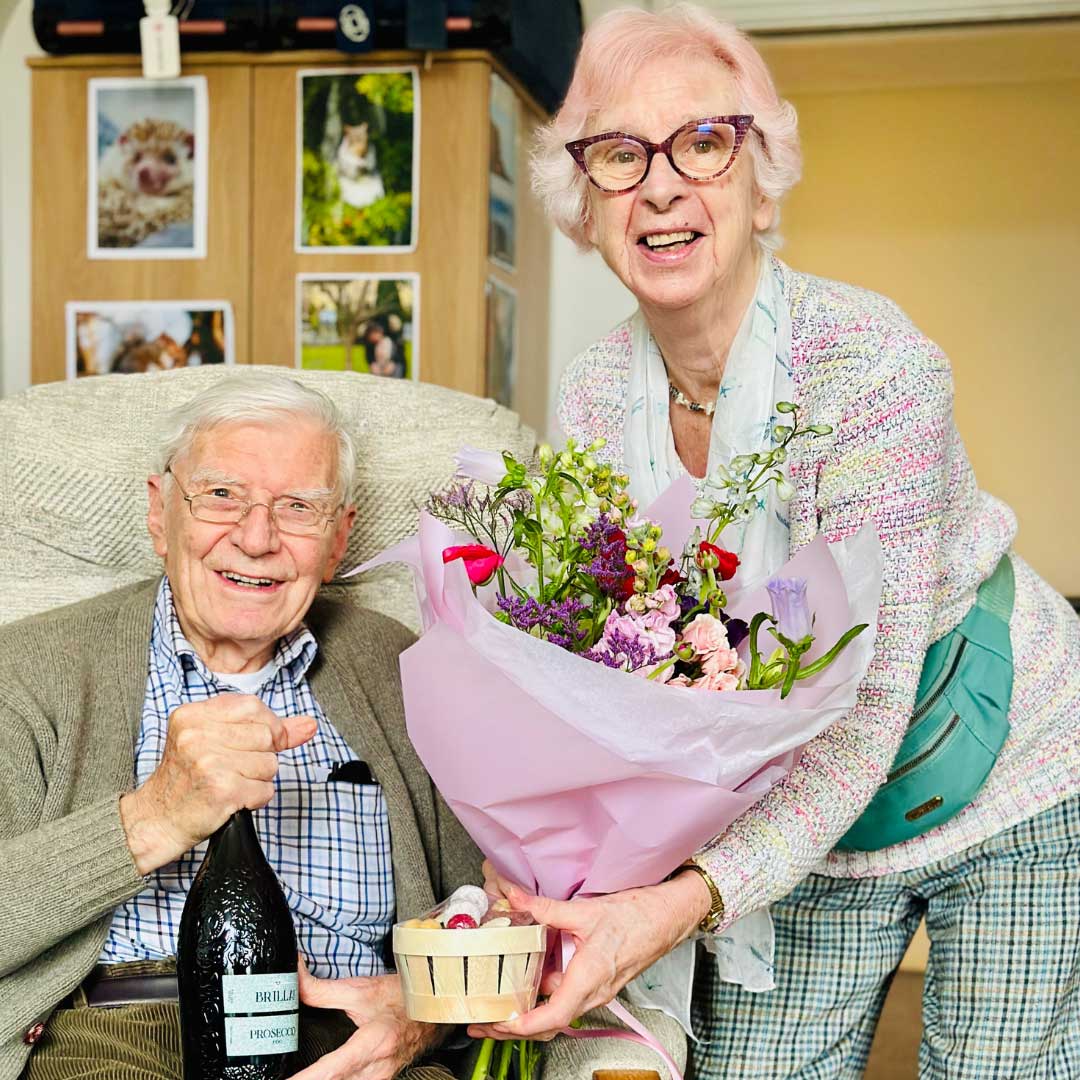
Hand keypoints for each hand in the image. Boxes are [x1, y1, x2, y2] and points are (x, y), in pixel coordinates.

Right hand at [119, 695, 315, 873]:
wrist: (155, 821)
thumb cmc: (186, 780)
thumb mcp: (213, 740)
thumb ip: (264, 728)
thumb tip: (308, 725)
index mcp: (193, 714)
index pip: (253, 706)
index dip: (268, 726)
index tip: (261, 743)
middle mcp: (198, 734)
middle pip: (267, 736)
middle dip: (262, 756)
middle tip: (236, 769)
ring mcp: (209, 762)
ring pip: (269, 764)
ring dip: (258, 780)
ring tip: (230, 784)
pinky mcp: (222, 790)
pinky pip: (264, 791)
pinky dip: (254, 800)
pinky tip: (231, 800)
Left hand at [290, 957, 444, 1079]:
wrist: (433, 1012)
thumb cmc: (403, 999)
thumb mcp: (361, 989)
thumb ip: (321, 989)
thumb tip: (293, 976)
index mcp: (374, 1043)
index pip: (332, 1070)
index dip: (306, 1079)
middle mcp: (377, 1069)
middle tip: (280, 1077)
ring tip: (296, 1076)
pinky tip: (315, 1077)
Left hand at [467, 867, 710, 1041]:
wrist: (670, 916)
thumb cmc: (639, 916)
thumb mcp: (586, 911)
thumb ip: (546, 908)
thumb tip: (514, 898)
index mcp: (590, 978)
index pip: (552, 1016)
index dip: (522, 1025)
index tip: (498, 1025)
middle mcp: (594, 991)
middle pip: (549, 1020)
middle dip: (513, 1026)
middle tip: (482, 1022)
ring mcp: (598, 988)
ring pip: (557, 1008)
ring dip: (528, 1008)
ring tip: (497, 1000)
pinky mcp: (600, 981)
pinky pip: (568, 993)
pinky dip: (545, 991)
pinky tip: (528, 975)